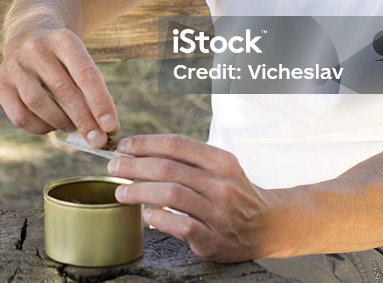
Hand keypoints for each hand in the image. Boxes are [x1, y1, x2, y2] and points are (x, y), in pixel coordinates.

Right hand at [0, 26, 118, 146]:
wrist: (29, 36)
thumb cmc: (64, 58)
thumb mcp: (80, 61)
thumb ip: (92, 91)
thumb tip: (106, 130)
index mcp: (63, 39)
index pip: (85, 73)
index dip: (100, 102)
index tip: (112, 126)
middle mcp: (35, 49)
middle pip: (63, 90)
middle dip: (84, 120)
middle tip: (98, 140)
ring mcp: (14, 66)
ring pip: (38, 103)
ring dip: (61, 122)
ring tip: (73, 126)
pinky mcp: (1, 84)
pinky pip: (21, 116)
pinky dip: (41, 127)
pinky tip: (52, 125)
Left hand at [107, 134, 272, 260]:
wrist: (268, 225)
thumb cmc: (234, 192)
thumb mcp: (220, 168)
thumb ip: (187, 159)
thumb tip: (139, 151)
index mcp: (222, 161)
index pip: (176, 144)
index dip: (145, 143)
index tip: (124, 146)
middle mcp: (222, 185)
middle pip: (168, 168)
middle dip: (134, 166)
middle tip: (114, 167)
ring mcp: (219, 213)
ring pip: (171, 195)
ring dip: (139, 191)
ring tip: (121, 192)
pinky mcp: (213, 240)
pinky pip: (180, 225)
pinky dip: (159, 218)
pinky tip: (146, 214)